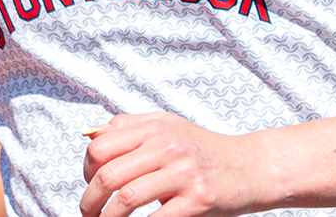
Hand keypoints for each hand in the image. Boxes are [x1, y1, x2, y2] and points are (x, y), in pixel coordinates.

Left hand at [80, 113, 266, 216]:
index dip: (86, 171)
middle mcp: (168, 146)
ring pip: (126, 198)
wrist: (249, 167)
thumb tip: (90, 137)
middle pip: (108, 175)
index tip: (91, 186)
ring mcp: (183, 173)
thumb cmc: (201, 151)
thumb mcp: (167, 128)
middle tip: (89, 213)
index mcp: (155, 128)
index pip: (100, 147)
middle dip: (90, 202)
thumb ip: (129, 129)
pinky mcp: (197, 200)